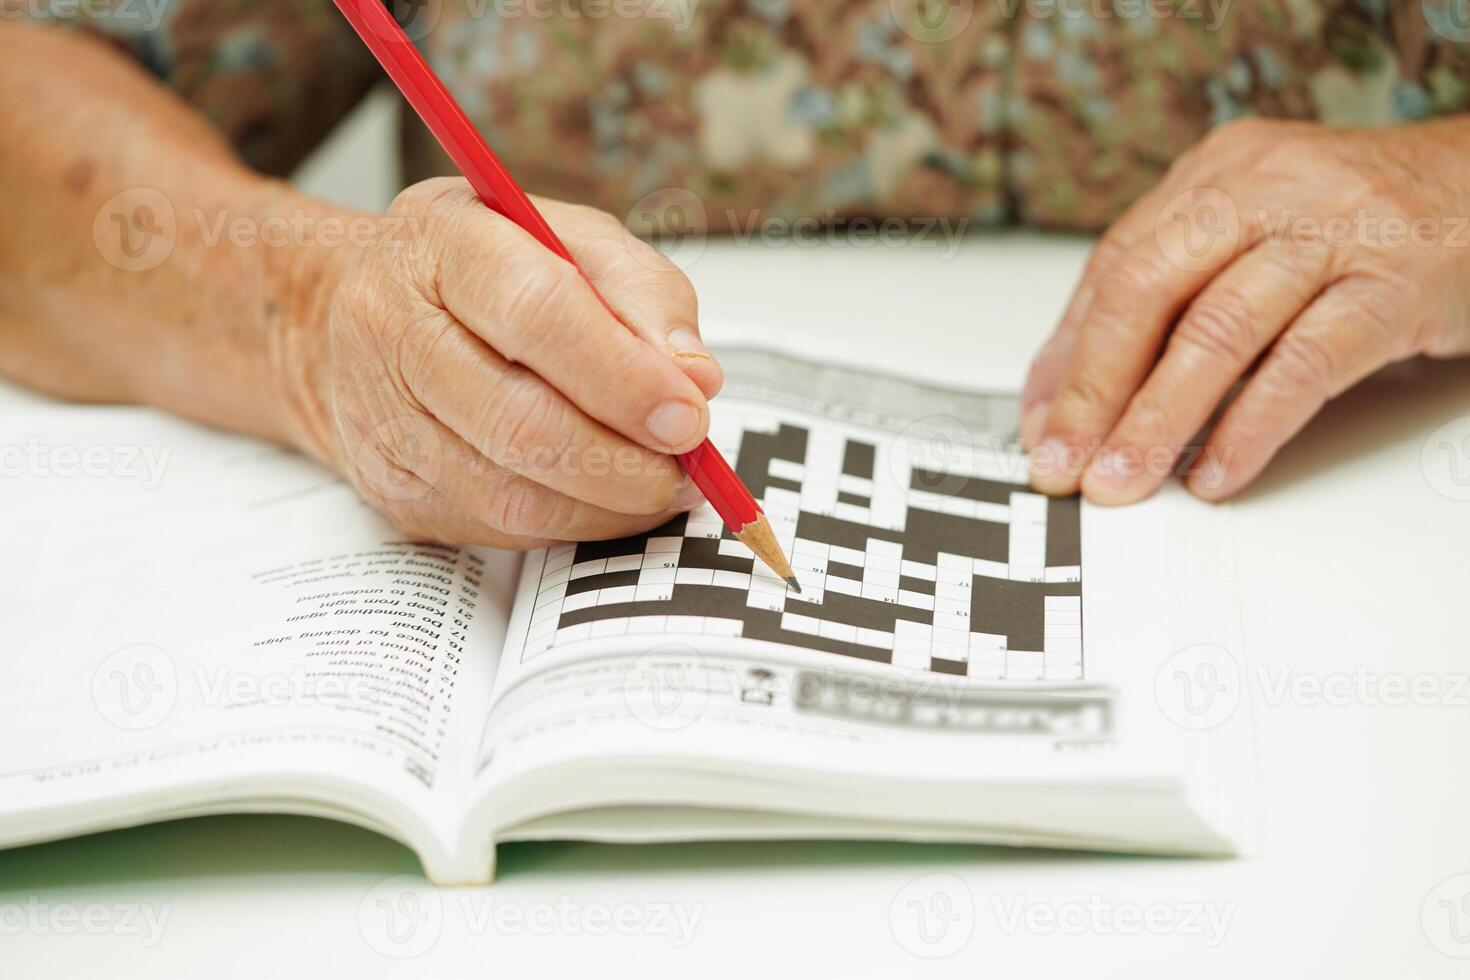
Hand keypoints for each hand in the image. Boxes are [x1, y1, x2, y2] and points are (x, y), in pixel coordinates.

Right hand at [289, 179, 721, 547]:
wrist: (370, 311)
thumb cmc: (496, 269)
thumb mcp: (578, 242)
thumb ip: (644, 296)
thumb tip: (696, 378)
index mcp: (445, 241)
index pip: (537, 312)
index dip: (622, 377)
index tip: (690, 416)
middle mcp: (394, 328)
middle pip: (520, 422)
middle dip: (623, 461)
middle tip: (687, 470)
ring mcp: (382, 418)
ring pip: (510, 494)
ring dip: (607, 504)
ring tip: (662, 486)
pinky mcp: (393, 489)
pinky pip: (499, 529)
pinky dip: (573, 524)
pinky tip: (608, 499)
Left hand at [1020, 117, 1469, 503]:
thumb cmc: (1358, 223)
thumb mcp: (1251, 236)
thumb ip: (1165, 298)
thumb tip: (1062, 386)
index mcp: (1217, 174)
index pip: (1114, 268)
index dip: (1068, 356)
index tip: (1040, 425)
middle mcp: (1265, 188)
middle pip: (1147, 291)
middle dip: (1094, 391)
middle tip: (1067, 463)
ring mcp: (1333, 230)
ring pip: (1218, 331)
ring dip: (1158, 420)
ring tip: (1124, 480)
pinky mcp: (1394, 281)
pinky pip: (1306, 363)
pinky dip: (1252, 426)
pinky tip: (1217, 472)